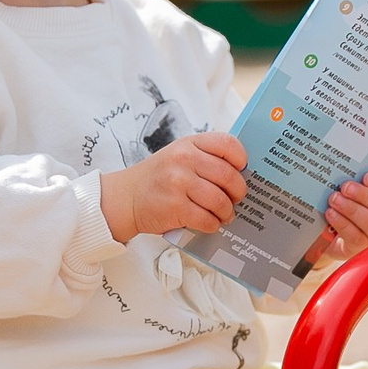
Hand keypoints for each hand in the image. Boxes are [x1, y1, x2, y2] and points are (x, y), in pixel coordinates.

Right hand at [101, 133, 247, 240]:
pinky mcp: (174, 207)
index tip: (241, 170)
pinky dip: (212, 224)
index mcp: (188, 144)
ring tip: (224, 215)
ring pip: (220, 201)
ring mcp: (178, 183)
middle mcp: (183, 160)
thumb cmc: (158, 178)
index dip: (241, 159)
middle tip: (236, 199)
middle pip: (228, 176)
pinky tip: (210, 223)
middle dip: (238, 192)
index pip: (227, 144)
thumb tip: (240, 173)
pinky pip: (206, 219)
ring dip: (227, 212)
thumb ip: (205, 157)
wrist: (126, 198)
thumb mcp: (178, 155)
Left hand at [322, 171, 367, 258]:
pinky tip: (331, 214)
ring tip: (335, 200)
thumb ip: (354, 180)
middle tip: (345, 187)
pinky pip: (357, 237)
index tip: (366, 177)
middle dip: (364, 196)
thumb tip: (343, 169)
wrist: (330, 232)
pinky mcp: (363, 249)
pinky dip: (342, 224)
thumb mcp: (352, 190)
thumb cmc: (345, 204)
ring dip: (352, 210)